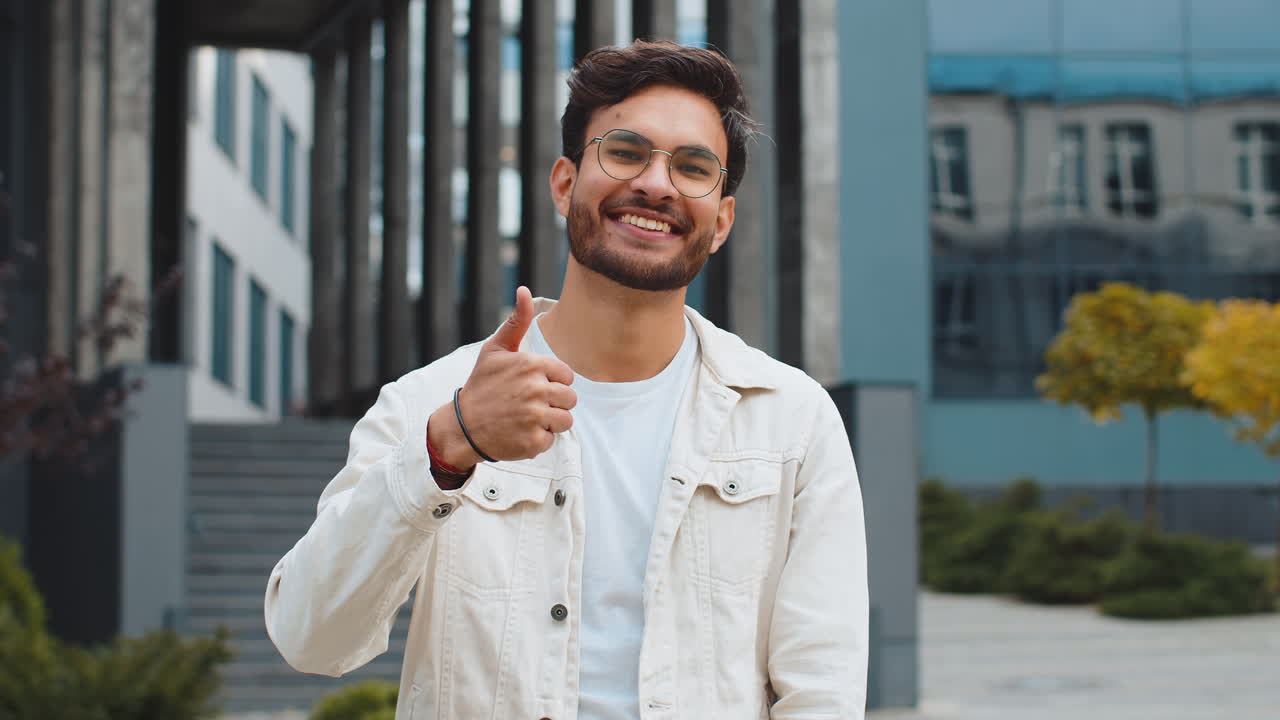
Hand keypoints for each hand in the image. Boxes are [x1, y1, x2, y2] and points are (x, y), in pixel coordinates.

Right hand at [428, 286, 575, 469]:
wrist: (462, 426)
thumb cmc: (481, 386)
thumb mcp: (495, 350)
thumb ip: (516, 321)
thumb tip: (524, 290)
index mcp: (531, 365)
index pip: (567, 376)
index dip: (552, 382)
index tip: (533, 387)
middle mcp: (536, 390)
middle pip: (570, 399)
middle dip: (553, 403)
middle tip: (528, 405)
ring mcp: (535, 417)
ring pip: (566, 420)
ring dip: (550, 422)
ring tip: (526, 419)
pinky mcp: (533, 442)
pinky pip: (552, 440)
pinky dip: (538, 440)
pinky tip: (520, 432)